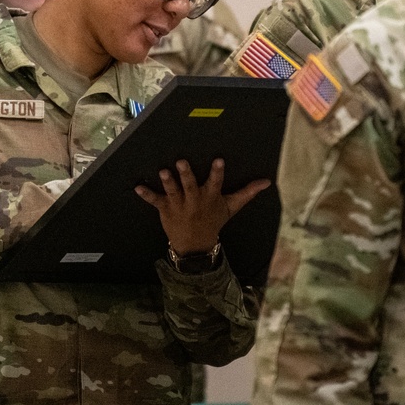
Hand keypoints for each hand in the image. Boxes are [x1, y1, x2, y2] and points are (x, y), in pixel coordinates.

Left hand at [134, 159, 269, 255]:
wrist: (196, 244)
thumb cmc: (214, 220)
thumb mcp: (231, 207)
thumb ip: (247, 192)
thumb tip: (266, 182)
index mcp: (210, 197)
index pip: (215, 182)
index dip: (217, 172)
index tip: (218, 160)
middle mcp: (194, 200)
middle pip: (190, 185)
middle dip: (186, 174)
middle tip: (182, 162)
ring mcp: (179, 205)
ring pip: (173, 191)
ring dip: (168, 182)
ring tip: (163, 171)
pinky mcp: (165, 209)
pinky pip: (155, 201)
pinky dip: (146, 194)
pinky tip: (137, 187)